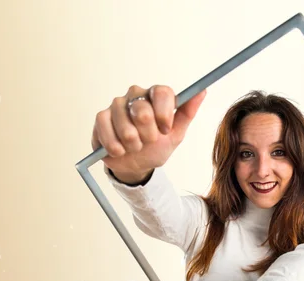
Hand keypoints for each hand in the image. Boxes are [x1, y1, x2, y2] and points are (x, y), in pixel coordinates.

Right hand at [91, 85, 206, 182]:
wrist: (136, 165)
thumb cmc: (156, 147)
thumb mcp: (176, 134)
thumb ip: (187, 112)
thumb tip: (202, 91)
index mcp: (156, 96)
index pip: (162, 92)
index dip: (164, 113)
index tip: (165, 130)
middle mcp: (136, 95)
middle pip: (142, 109)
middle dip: (148, 133)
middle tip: (148, 141)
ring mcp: (117, 105)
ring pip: (123, 121)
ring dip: (132, 142)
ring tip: (135, 147)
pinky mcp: (101, 117)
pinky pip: (106, 127)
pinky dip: (115, 144)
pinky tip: (120, 150)